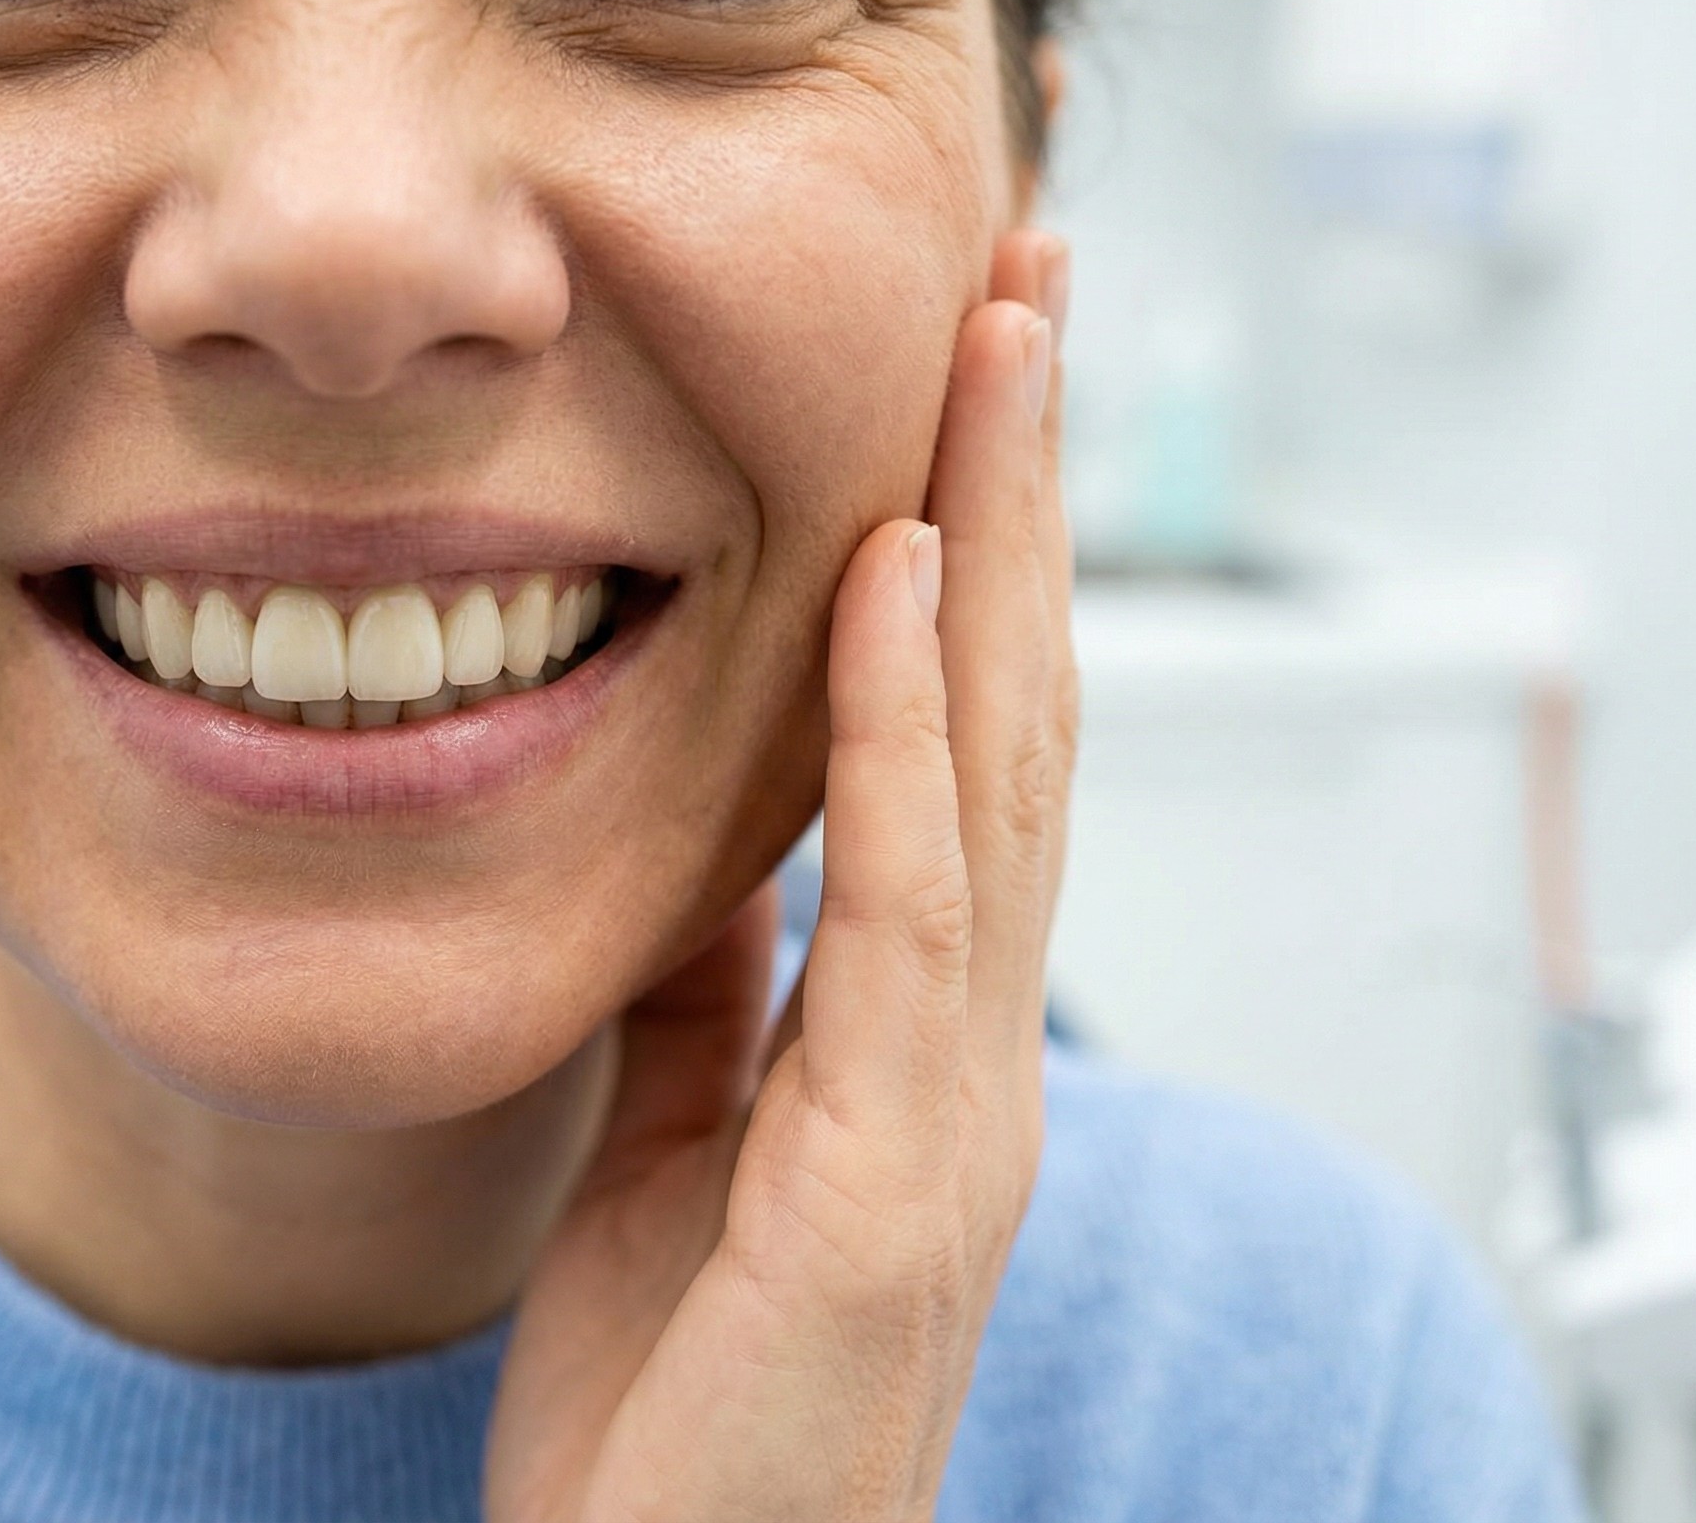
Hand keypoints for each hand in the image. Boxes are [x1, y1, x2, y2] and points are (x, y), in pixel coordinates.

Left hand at [487, 231, 1076, 1522]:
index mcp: (908, 1046)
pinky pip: (905, 909)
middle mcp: (964, 1056)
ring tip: (994, 350)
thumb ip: (711, 994)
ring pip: (1001, 771)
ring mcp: (951, 1114)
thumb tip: (709, 840)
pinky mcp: (894, 1178)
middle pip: (1017, 716)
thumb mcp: (673, 1151)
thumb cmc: (674, 1416)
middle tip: (1021, 285)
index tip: (955, 390)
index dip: (975, 559)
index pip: (964, 753)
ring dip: (1000, 546)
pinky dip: (908, 733)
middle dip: (1021, 494)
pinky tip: (899, 579)